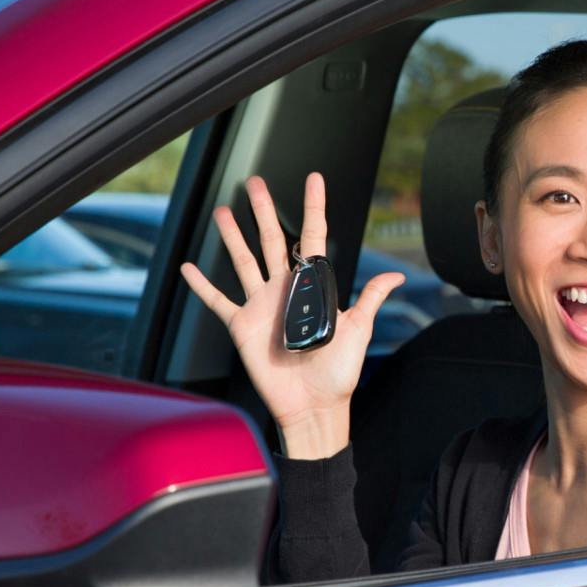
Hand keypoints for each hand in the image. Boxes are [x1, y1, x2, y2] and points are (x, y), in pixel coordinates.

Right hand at [179, 172, 404, 458]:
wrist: (314, 406)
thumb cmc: (338, 373)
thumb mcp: (359, 331)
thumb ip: (370, 298)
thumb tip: (397, 276)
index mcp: (313, 286)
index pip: (312, 238)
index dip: (314, 208)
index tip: (314, 180)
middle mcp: (284, 289)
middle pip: (271, 240)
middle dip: (263, 210)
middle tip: (255, 182)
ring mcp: (261, 305)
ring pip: (244, 261)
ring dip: (232, 236)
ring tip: (221, 210)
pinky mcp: (242, 325)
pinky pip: (218, 301)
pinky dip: (202, 286)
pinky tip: (188, 267)